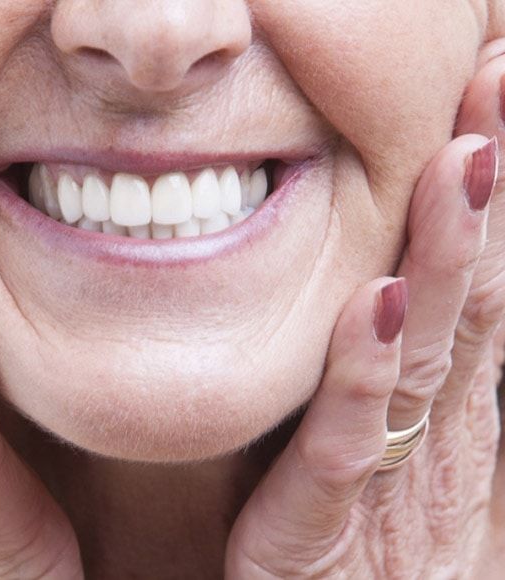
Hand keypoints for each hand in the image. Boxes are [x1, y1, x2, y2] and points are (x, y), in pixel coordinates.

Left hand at [225, 44, 504, 576]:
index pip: (477, 286)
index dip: (492, 198)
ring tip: (463, 160)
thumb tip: (399, 290)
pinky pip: (348, 440)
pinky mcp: (325, 524)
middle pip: (468, 297)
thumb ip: (393, 377)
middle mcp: (432, 433)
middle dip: (487, 192)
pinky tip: (374, 301)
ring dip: (446, 255)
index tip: (496, 96)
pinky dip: (363, 371)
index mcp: (443, 412)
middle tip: (499, 80)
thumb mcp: (394, 453)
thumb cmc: (365, 555)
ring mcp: (390, 477)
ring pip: (424, 353)